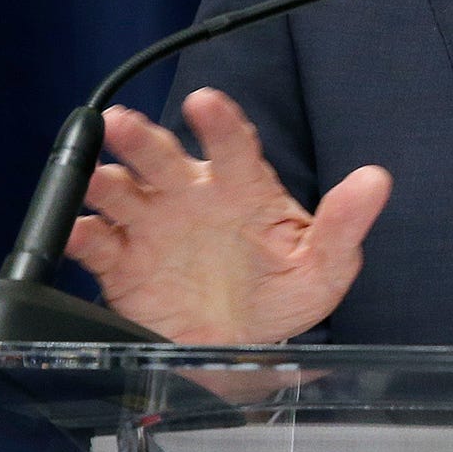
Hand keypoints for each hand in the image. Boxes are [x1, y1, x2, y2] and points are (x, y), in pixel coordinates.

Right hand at [65, 87, 391, 343]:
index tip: (204, 104)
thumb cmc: (283, 294)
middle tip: (123, 123)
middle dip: (142, 138)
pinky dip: (81, 234)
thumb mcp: (324, 264)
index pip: (232, 145)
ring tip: (97, 177)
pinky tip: (77, 230)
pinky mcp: (123, 265)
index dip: (218, 122)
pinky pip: (97, 243)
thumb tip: (375, 180)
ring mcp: (155, 227)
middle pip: (164, 157)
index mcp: (242, 187)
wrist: (242, 347)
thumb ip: (345, 222)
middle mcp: (193, 197)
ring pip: (123, 190)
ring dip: (104, 178)